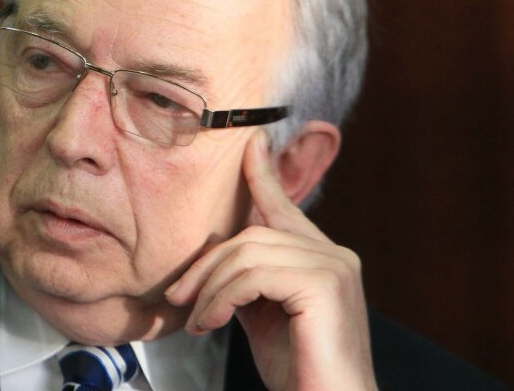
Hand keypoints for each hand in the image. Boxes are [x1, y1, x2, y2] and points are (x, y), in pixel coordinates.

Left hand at [165, 131, 376, 390]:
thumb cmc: (300, 372)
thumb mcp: (263, 316)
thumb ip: (246, 282)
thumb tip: (214, 260)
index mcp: (321, 259)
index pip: (284, 207)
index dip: (262, 174)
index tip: (249, 145)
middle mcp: (334, 256)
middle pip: (250, 233)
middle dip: (206, 265)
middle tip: (179, 298)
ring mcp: (333, 267)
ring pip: (247, 252)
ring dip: (210, 288)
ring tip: (199, 321)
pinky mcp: (324, 284)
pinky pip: (253, 275)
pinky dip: (222, 298)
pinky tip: (214, 323)